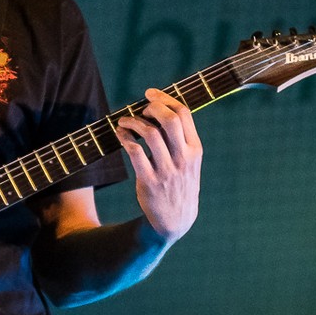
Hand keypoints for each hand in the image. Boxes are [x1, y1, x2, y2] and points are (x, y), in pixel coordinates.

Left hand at [114, 88, 202, 243]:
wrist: (175, 220)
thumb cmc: (179, 184)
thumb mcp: (190, 162)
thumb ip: (180, 139)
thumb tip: (161, 110)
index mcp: (195, 149)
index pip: (184, 113)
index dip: (165, 98)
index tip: (150, 93)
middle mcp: (183, 158)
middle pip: (169, 119)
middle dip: (151, 107)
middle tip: (139, 110)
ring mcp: (167, 170)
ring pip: (150, 134)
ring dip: (133, 122)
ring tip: (124, 122)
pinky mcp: (149, 181)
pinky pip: (135, 153)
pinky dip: (125, 139)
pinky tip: (121, 136)